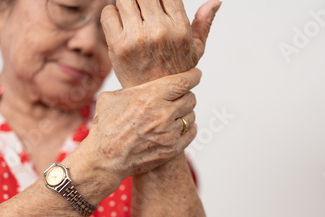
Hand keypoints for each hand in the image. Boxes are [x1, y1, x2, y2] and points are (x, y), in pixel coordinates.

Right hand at [83, 68, 199, 187]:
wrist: (105, 160)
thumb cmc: (105, 127)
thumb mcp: (112, 98)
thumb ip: (131, 88)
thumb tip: (137, 81)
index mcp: (150, 96)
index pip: (183, 81)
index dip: (193, 75)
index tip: (196, 74)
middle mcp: (163, 113)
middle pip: (190, 98)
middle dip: (186, 95)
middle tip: (179, 96)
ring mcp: (169, 133)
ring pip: (191, 116)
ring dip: (185, 113)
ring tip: (175, 113)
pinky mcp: (172, 149)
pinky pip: (191, 132)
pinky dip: (189, 128)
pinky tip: (181, 126)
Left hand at [101, 0, 221, 87]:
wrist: (153, 99)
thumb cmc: (175, 71)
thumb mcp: (196, 50)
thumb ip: (204, 23)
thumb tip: (215, 2)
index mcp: (179, 29)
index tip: (157, 3)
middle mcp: (159, 31)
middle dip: (142, 0)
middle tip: (143, 8)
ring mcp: (136, 38)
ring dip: (127, 3)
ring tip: (132, 13)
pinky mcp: (117, 45)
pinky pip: (109, 13)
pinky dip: (112, 13)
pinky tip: (121, 23)